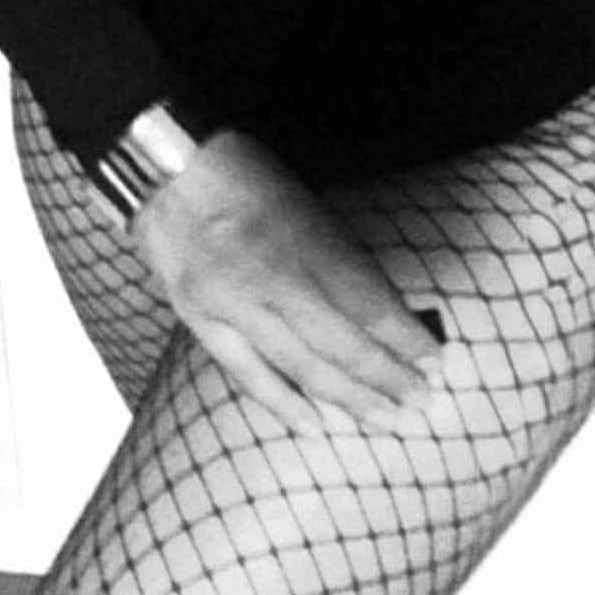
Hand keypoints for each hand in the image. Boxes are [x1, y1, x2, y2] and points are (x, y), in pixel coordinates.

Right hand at [132, 129, 444, 432]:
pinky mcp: (199, 319)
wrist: (161, 169)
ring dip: (348, 397)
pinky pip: (246, 371)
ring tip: (385, 420)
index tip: (433, 359)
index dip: (403, 337)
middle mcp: (270, 275)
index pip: (366, 302)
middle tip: (420, 401)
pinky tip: (316, 426)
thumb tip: (379, 309)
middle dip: (385, 376)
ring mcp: (231, 302)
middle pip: (340, 342)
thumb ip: (338, 255)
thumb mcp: (305, 200)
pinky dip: (282, 402)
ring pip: (299, 365)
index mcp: (303, 237)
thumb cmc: (242, 174)